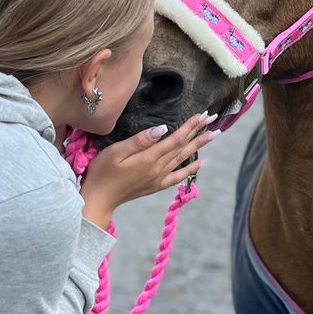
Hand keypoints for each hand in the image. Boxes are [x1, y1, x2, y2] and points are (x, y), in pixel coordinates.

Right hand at [79, 112, 217, 229]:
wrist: (98, 199)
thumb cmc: (102, 172)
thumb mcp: (116, 151)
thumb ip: (140, 140)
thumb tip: (162, 129)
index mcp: (149, 159)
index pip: (175, 139)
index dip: (190, 126)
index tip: (203, 114)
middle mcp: (158, 169)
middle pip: (182, 147)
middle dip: (199, 132)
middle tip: (214, 119)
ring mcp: (158, 179)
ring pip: (183, 159)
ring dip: (198, 146)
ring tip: (213, 135)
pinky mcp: (156, 186)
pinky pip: (178, 176)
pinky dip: (190, 169)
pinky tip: (200, 163)